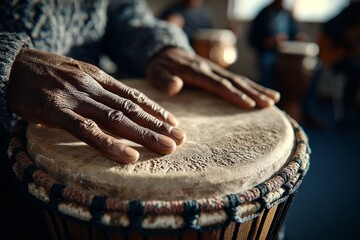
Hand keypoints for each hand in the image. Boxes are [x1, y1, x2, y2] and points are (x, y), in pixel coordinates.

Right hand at [8, 48, 184, 162]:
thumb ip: (99, 89)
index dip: (156, 110)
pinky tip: (128, 156)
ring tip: (167, 147)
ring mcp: (76, 98)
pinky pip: (87, 131)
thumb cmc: (47, 73)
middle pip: (132, 109)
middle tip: (181, 139)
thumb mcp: (79, 75)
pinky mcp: (56, 111)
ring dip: (144, 135)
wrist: (12, 64)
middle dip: (158, 125)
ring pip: (117, 119)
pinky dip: (109, 144)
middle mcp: (93, 87)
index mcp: (99, 78)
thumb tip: (121, 105)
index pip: (134, 96)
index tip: (174, 123)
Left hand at [146, 48, 279, 108]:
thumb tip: (176, 87)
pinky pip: (237, 79)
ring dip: (257, 89)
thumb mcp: (155, 72)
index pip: (217, 84)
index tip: (248, 104)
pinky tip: (264, 93)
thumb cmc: (160, 66)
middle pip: (233, 81)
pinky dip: (252, 86)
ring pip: (239, 79)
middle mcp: (209, 68)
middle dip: (252, 92)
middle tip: (269, 103)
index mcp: (195, 71)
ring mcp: (215, 69)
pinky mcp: (218, 72)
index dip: (233, 93)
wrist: (166, 52)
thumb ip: (164, 80)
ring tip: (274, 99)